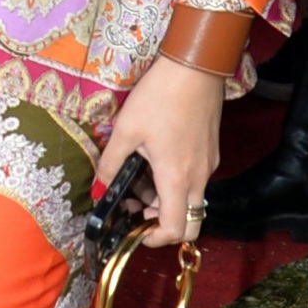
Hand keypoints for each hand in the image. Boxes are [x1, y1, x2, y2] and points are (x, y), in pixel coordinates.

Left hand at [93, 55, 227, 248]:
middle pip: (189, 221)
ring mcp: (208, 164)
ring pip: (190, 199)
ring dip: (164, 199)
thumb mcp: (126, 130)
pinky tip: (152, 159)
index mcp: (177, 177)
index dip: (156, 239)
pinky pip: (194, 180)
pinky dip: (174, 182)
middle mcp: (198, 177)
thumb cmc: (159, 97)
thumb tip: (98, 189)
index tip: (135, 231)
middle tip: (135, 207)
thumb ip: (110, 164)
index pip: (177, 229)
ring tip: (136, 176)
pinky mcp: (210, 152)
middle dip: (160, 222)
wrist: (194, 68)